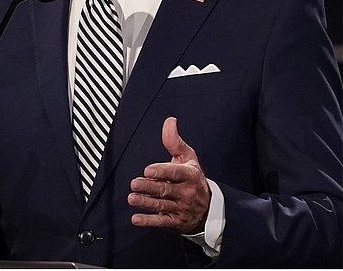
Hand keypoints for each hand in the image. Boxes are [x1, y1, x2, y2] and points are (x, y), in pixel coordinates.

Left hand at [128, 117, 210, 233]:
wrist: (210, 208)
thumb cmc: (193, 178)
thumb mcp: (188, 158)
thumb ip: (175, 141)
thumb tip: (169, 121)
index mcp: (189, 176)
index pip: (175, 173)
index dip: (162, 171)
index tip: (148, 170)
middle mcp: (186, 193)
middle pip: (165, 190)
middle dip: (149, 187)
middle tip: (135, 183)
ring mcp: (181, 208)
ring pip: (161, 206)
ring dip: (146, 203)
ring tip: (132, 198)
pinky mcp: (175, 222)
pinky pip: (161, 222)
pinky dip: (148, 221)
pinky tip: (136, 219)